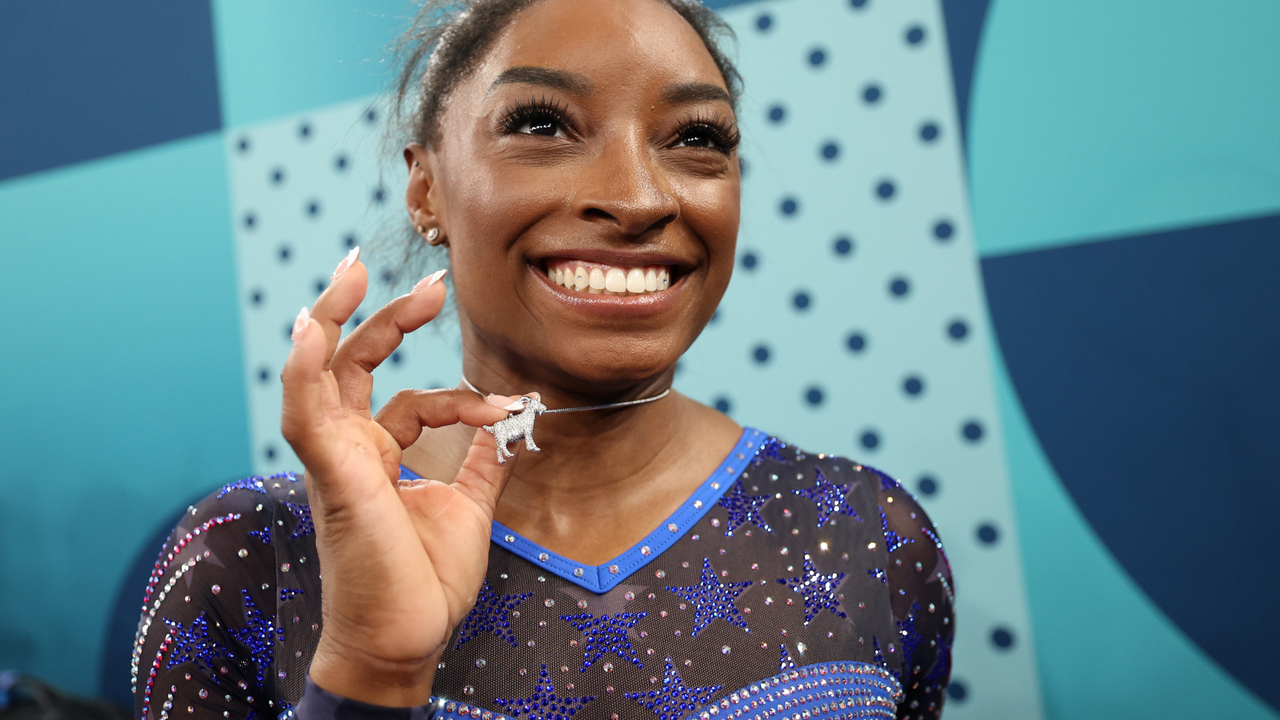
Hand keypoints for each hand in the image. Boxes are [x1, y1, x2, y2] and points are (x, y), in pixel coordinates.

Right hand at [281, 249, 519, 705]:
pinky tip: (313, 326)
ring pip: (318, 372)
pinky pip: (304, 410)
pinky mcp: (329, 472)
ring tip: (353, 270)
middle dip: (388, 316)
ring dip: (332, 317)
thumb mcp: (467, 508)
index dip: (464, 395)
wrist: (406, 637)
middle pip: (355, 363)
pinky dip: (306, 366)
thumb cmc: (423, 582)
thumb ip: (482, 462)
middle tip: (433, 284)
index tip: (507, 406)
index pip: (416, 399)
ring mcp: (335, 457)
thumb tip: (510, 424)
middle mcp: (352, 449)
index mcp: (381, 455)